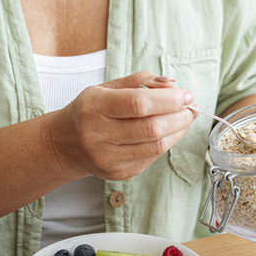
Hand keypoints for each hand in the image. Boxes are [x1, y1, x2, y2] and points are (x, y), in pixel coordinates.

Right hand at [57, 71, 195, 180]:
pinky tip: (169, 131)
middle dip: (180, 116)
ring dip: (178, 130)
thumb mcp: (106, 87)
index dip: (169, 99)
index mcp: (94, 108)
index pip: (139, 103)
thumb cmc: (89, 111)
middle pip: (151, 128)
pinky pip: (152, 158)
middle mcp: (98, 135)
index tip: (186, 94)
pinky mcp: (118, 173)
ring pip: (156, 146)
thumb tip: (171, 83)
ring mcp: (108, 159)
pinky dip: (166, 142)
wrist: (64, 144)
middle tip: (191, 106)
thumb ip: (139, 81)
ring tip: (185, 117)